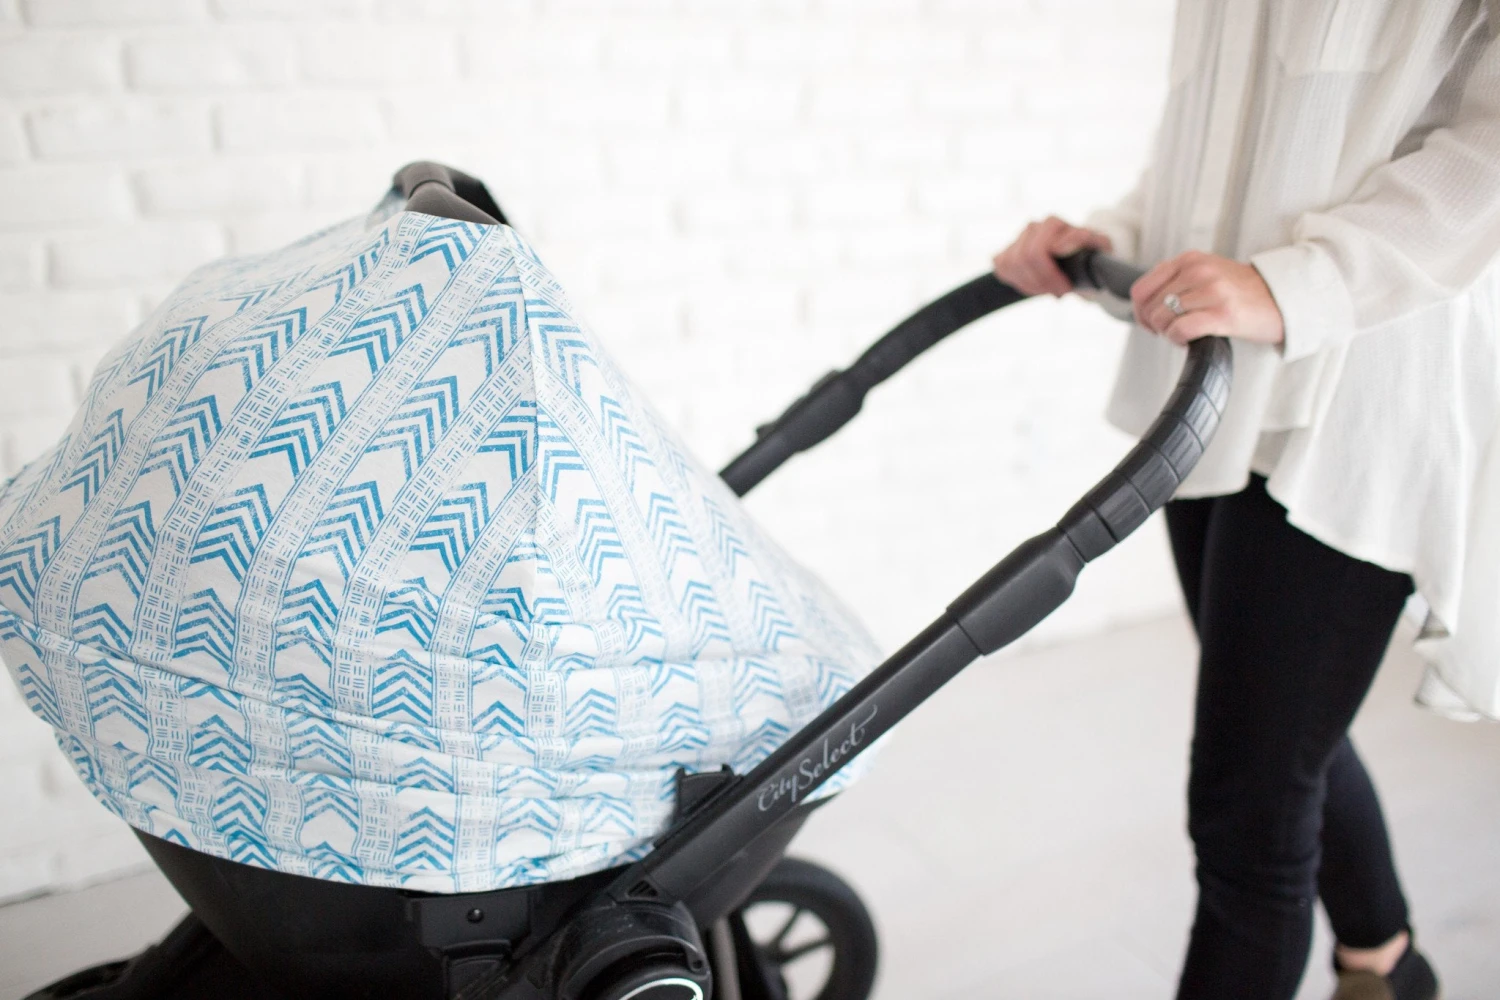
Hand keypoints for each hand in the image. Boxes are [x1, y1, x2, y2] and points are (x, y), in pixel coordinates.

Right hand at [992, 217, 1113, 296]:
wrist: (1081, 257)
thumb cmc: (1090, 253)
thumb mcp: (1099, 246)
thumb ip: (1085, 239)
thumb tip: (1057, 246)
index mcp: (1052, 223)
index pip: (1036, 252)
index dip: (1049, 276)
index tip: (1066, 289)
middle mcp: (1033, 227)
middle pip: (1022, 260)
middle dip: (1040, 282)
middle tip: (1058, 292)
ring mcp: (1017, 239)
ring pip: (1009, 266)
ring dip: (1029, 284)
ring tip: (1047, 289)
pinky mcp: (1006, 252)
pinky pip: (1001, 269)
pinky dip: (1017, 283)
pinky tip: (1034, 285)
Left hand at [1130, 250, 1284, 346]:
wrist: (1283, 299)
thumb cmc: (1240, 293)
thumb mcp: (1206, 274)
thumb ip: (1175, 280)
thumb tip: (1140, 305)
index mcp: (1190, 259)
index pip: (1141, 289)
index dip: (1140, 312)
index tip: (1153, 323)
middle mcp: (1199, 270)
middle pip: (1149, 307)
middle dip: (1155, 326)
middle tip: (1173, 331)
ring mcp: (1212, 291)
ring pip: (1162, 319)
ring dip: (1168, 333)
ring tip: (1186, 334)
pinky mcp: (1223, 314)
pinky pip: (1180, 330)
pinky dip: (1178, 340)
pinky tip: (1191, 340)